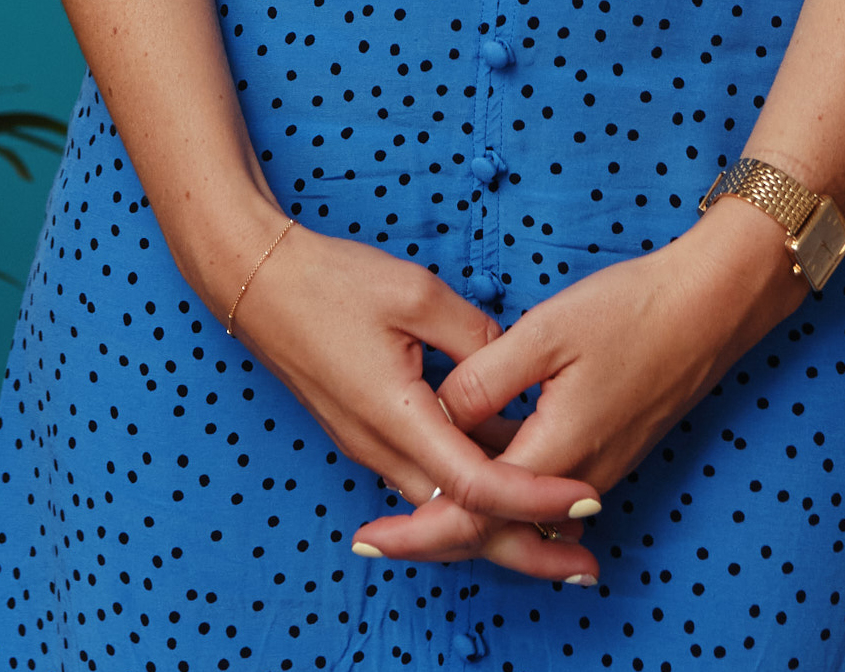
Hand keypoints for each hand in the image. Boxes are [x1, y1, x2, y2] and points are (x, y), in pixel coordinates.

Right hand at [225, 221, 605, 586]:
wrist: (256, 282)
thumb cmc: (331, 282)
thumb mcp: (416, 294)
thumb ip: (475, 338)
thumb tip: (515, 375)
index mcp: (397, 418)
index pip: (478, 484)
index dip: (537, 498)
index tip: (587, 499)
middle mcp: (382, 450)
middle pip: (464, 520)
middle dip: (528, 547)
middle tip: (587, 562)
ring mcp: (371, 448)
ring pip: (446, 508)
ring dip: (502, 524)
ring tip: (562, 532)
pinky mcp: (367, 436)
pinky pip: (427, 482)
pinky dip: (471, 495)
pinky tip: (507, 483)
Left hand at [349, 202, 801, 582]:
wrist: (712, 307)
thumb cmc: (632, 310)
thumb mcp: (547, 331)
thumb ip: (486, 378)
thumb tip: (438, 414)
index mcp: (553, 453)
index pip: (469, 512)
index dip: (415, 529)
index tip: (369, 537)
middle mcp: (576, 481)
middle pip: (491, 528)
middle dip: (431, 536)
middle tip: (375, 540)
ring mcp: (596, 472)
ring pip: (516, 511)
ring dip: (465, 515)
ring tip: (408, 513)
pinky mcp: (606, 453)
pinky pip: (541, 492)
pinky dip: (501, 493)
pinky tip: (474, 473)